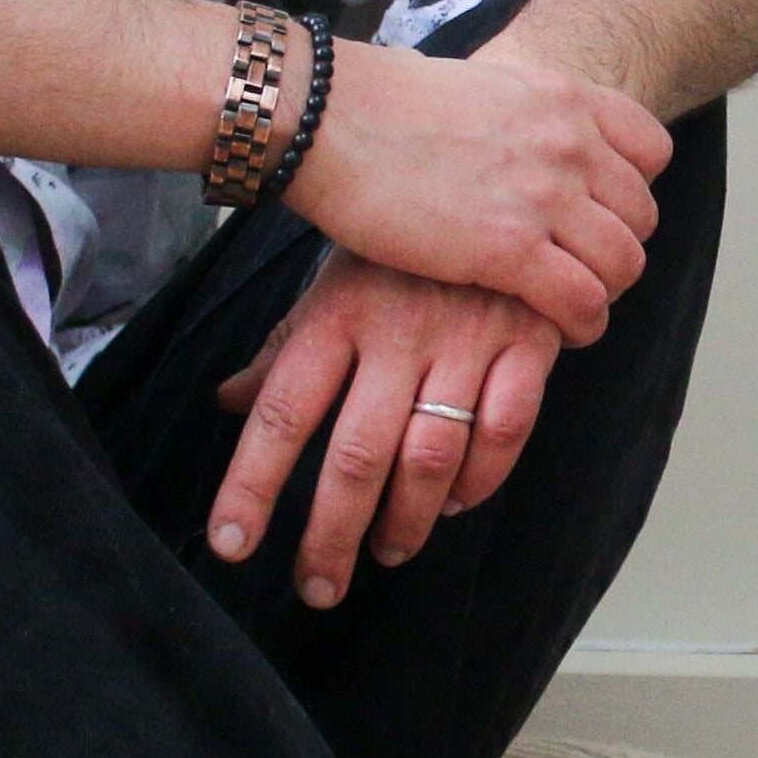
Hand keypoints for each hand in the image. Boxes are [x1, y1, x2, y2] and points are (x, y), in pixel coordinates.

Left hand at [207, 252, 560, 606]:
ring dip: (406, 520)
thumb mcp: (332, 279)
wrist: (503, 170)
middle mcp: (398, 332)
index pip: (284, 413)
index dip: (253, 485)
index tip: (231, 545)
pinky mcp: (527, 342)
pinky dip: (480, 479)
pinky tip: (456, 503)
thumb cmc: (402, 241)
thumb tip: (230, 403)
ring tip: (386, 552)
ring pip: (431, 455)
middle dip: (332, 534)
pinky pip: (505, 431)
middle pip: (357, 455)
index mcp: (337, 314)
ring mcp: (468, 338)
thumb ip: (286, 346)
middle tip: (316, 587)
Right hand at [283, 40, 670, 342]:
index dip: (631, 190)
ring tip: (571, 306)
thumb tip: (526, 135)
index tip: (599, 213)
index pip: (652, 151)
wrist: (330, 116)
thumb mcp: (483, 84)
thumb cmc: (383, 103)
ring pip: (623, 264)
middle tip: (581, 271)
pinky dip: (581, 324)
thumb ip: (525, 115)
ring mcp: (544, 196)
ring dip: (604, 293)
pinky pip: (582, 301)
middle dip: (617, 249)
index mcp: (564, 97)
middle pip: (642, 215)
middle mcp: (569, 143)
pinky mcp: (510, 249)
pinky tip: (558, 330)